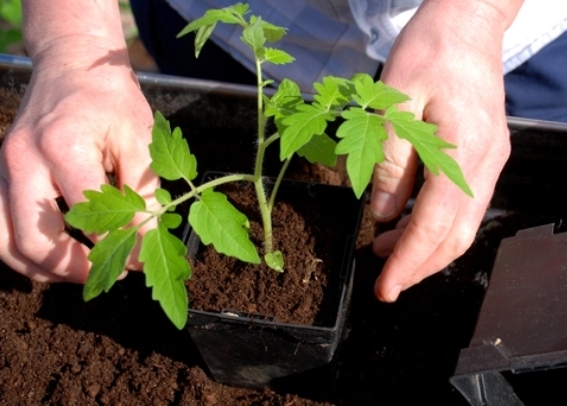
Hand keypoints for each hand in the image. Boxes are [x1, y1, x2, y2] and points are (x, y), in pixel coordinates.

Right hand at [0, 43, 157, 282]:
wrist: (72, 65)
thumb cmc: (110, 99)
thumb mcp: (140, 139)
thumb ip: (144, 191)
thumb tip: (147, 241)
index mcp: (62, 147)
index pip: (90, 217)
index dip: (119, 247)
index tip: (141, 262)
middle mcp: (23, 161)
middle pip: (36, 241)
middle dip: (76, 269)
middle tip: (112, 273)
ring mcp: (3, 170)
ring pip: (6, 243)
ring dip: (45, 269)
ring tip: (84, 271)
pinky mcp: (0, 176)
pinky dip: (25, 253)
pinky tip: (56, 256)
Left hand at [371, 1, 520, 301]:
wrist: (467, 22)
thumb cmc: (427, 52)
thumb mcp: (393, 102)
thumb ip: (389, 162)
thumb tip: (386, 215)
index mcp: (462, 148)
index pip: (436, 223)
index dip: (409, 260)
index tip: (386, 288)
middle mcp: (485, 161)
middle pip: (457, 233)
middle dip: (420, 264)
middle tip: (385, 282)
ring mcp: (490, 158)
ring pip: (462, 222)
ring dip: (426, 246)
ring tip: (385, 252)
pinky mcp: (483, 153)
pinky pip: (462, 202)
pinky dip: (435, 222)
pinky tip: (406, 223)